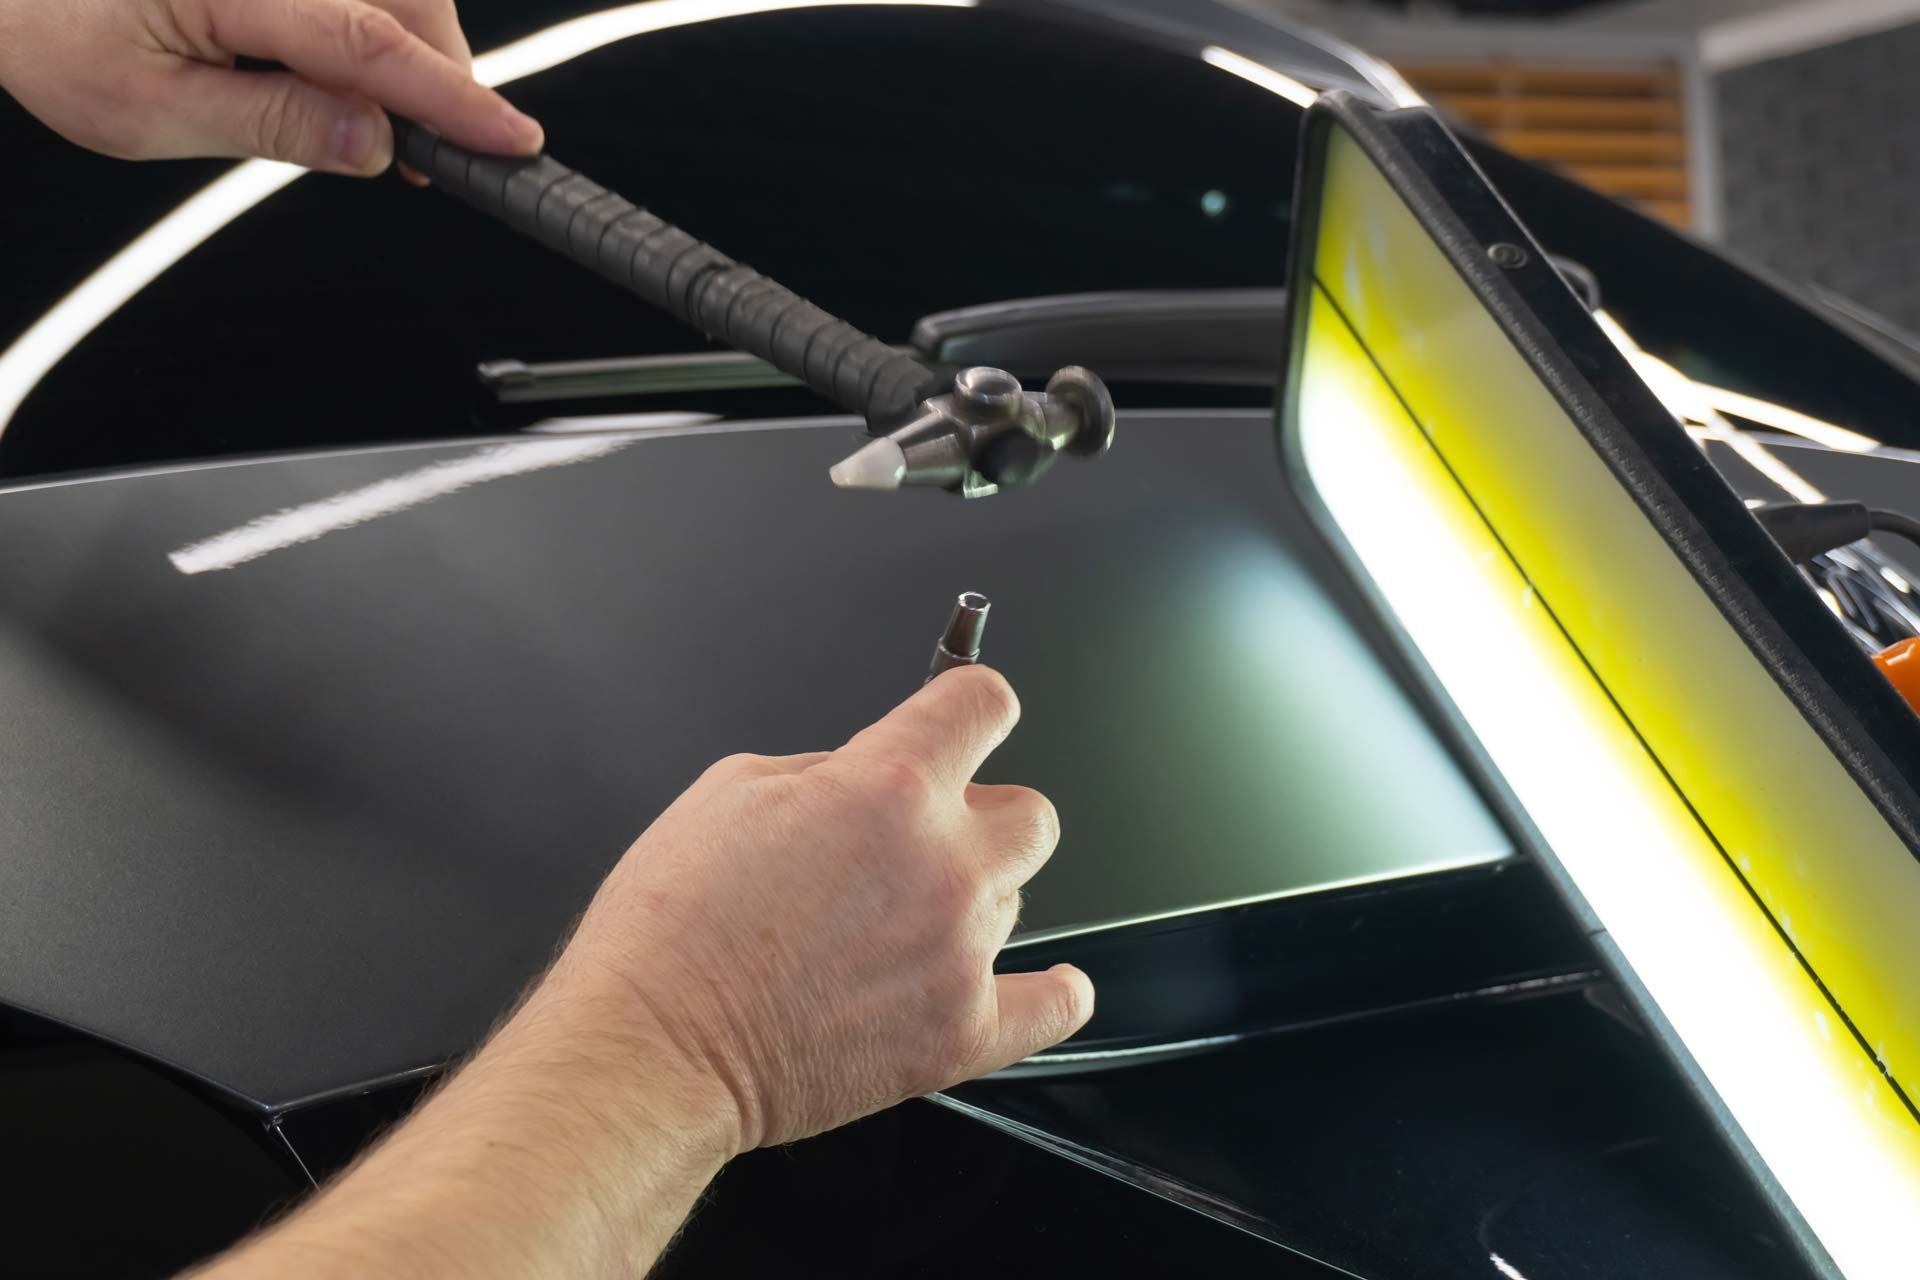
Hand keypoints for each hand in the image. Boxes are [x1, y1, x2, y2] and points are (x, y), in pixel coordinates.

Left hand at [0, 0, 539, 174]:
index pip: (372, 46)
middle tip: (427, 153)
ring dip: (398, 48)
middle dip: (434, 77)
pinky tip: (340, 66)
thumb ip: (270, 123)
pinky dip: (366, 22)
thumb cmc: (42, 25)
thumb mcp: (142, 112)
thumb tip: (371, 145)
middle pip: (401, 4)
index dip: (454, 101)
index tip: (508, 142)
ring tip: (364, 114)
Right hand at [544, 664, 1094, 1153]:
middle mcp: (941, 861)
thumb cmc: (672, 927)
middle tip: (920, 843)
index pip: (984, 704)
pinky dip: (1054, 993)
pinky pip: (1055, 1006)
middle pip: (1028, 811)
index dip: (971, 706)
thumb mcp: (730, 790)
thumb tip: (866, 775)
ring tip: (898, 928)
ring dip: (974, 899)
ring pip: (1020, 897)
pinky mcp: (963, 1032)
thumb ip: (825, 770)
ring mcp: (960, 950)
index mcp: (886, 784)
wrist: (654, 1048)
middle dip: (980, 816)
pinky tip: (1044, 984)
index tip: (963, 720)